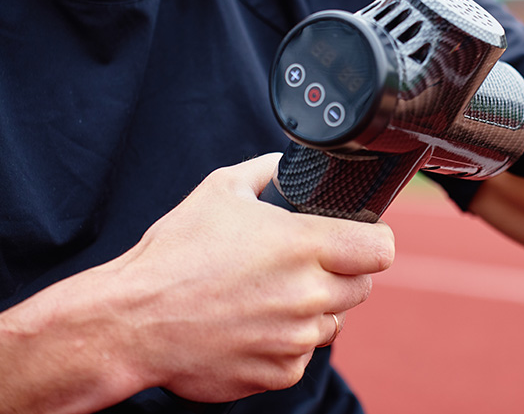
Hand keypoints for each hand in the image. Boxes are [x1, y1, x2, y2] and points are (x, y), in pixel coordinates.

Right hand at [111, 153, 394, 401]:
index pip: (381, 249)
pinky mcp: (279, 372)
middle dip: (341, 274)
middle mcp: (308, 294)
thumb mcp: (220, 190)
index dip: (374, 240)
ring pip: (332, 322)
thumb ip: (266, 170)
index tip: (360, 239)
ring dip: (314, 310)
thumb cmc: (174, 254)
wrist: (131, 321)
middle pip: (361, 286)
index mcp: (303, 245)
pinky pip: (302, 356)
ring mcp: (295, 338)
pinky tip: (252, 326)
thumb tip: (288, 162)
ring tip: (268, 296)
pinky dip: (287, 343)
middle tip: (304, 266)